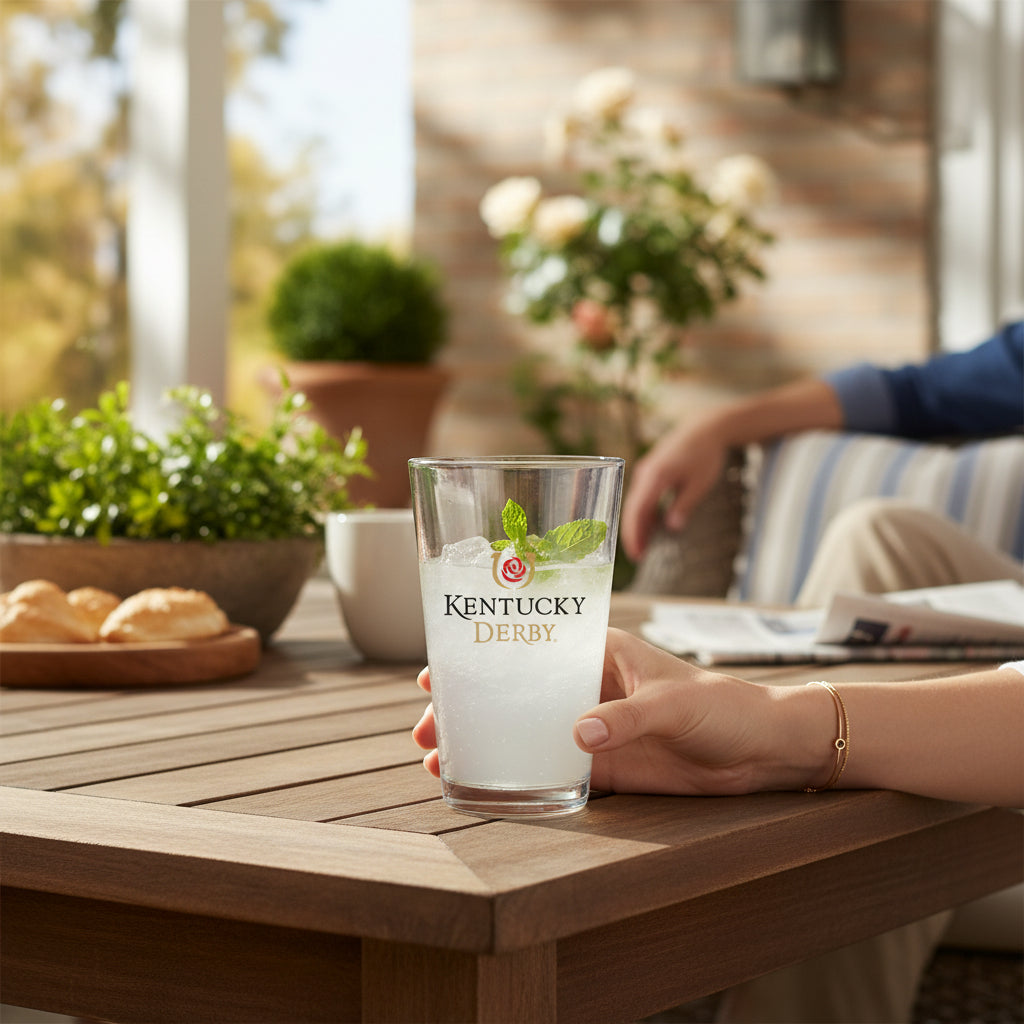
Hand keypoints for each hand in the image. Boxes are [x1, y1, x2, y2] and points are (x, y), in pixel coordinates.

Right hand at [411, 630, 821, 793]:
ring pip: (524, 732)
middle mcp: (587, 686)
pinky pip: (552, 770)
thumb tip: (577, 736)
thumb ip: (628, 718)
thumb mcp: (676, 704)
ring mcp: (593, 728)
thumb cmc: (724, 705)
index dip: (482, 655)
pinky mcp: (605, 767)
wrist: (763, 751)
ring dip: (485, 742)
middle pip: (514, 692)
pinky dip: (519, 775)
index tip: (438, 669)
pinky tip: (485, 785)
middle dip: (471, 706)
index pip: (530, 645)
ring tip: (440, 759)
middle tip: (428, 727)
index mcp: (599, 652)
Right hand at [620, 419, 726, 561]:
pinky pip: (643, 497)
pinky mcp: (652, 472)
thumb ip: (684, 505)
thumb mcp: (699, 484)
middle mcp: (645, 474)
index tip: (637, 553)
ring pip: (636, 503)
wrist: (705, 428)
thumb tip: (672, 528)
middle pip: (632, 509)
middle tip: (639, 557)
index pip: (637, 510)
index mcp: (655, 477)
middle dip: (634, 534)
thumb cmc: (705, 455)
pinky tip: (651, 528)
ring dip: (639, 525)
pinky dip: (645, 513)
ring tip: (644, 548)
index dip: (634, 534)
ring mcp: (646, 472)